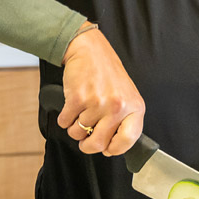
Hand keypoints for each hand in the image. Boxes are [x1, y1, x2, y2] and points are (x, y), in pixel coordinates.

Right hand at [57, 24, 145, 156]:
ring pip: (78, 134)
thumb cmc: (107, 72)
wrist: (89, 49)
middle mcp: (117, 106)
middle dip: (88, 145)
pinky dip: (64, 118)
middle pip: (98, 144)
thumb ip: (123, 120)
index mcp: (134, 107)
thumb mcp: (126, 95)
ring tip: (80, 112)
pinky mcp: (77, 99)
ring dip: (74, 128)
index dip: (114, 149)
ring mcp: (97, 103)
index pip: (128, 141)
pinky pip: (65, 122)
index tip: (107, 149)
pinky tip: (71, 106)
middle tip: (85, 138)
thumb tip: (111, 147)